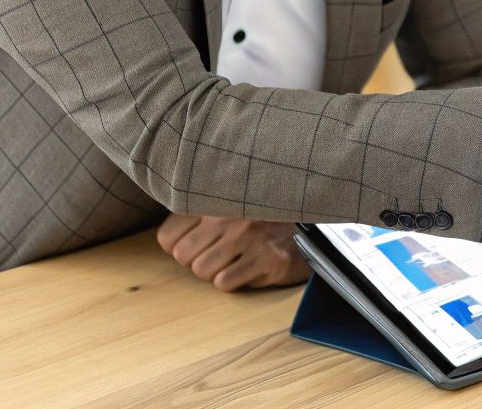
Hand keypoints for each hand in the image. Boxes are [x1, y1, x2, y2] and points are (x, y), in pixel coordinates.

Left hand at [155, 214, 310, 291]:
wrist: (314, 228)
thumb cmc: (264, 222)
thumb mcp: (230, 208)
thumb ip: (198, 218)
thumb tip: (167, 245)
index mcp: (217, 200)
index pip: (167, 237)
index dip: (178, 249)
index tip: (197, 247)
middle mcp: (231, 214)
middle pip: (182, 256)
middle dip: (197, 263)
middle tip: (220, 257)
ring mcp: (250, 236)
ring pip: (202, 271)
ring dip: (216, 273)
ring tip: (237, 262)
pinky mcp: (268, 259)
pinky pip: (225, 283)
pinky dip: (235, 282)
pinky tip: (251, 268)